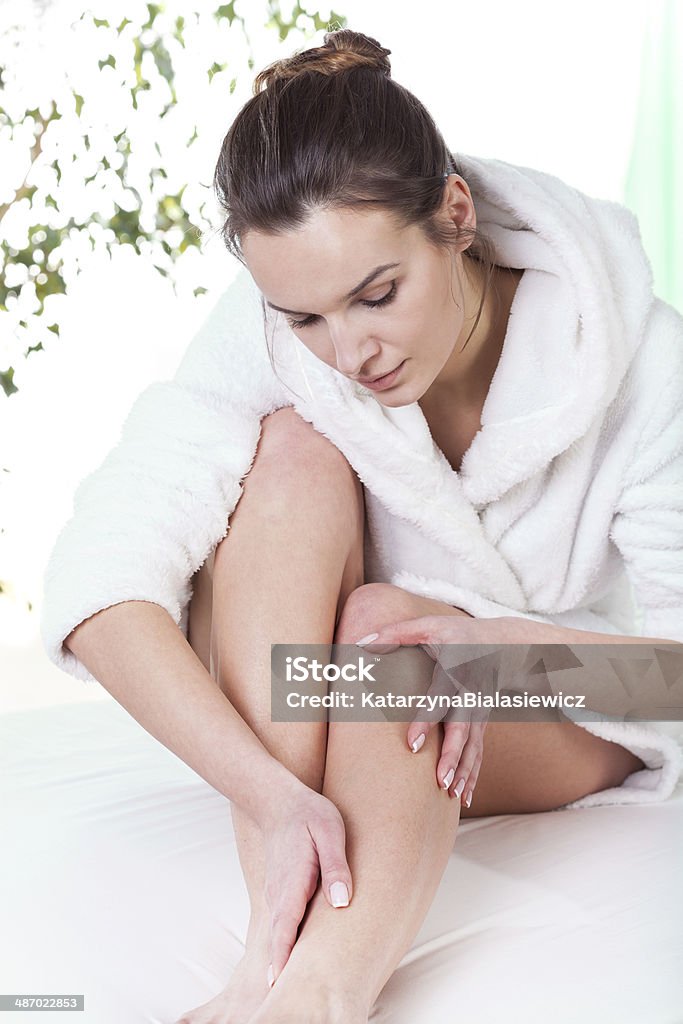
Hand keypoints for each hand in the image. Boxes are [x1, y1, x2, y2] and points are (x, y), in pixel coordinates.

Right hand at [260, 781, 352, 986]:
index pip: (285, 929)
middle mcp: (279, 896)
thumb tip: (342, 902)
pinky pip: (282, 929)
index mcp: (293, 883)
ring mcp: (277, 898)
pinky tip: (292, 970)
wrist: (278, 801)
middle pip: (277, 942)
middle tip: (284, 1006)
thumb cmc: (309, 814)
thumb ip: (336, 865)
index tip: (281, 988)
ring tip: (288, 999)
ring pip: (278, 938)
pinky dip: (283, 951)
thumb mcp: (330, 830)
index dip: (283, 959)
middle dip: (279, 974)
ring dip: (281, 966)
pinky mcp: (281, 897)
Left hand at [356, 615, 526, 806]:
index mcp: (455, 673)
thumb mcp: (429, 627)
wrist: (503, 644)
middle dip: (453, 756)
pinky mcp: (483, 723)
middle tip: (440, 781)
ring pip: (474, 747)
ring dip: (464, 771)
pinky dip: (473, 776)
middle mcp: (471, 696)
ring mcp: (481, 712)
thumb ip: (396, 633)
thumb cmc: (458, 634)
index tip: (411, 744)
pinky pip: (479, 753)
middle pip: (463, 730)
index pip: (440, 700)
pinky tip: (462, 797)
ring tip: (450, 794)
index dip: (427, 721)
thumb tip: (362, 642)